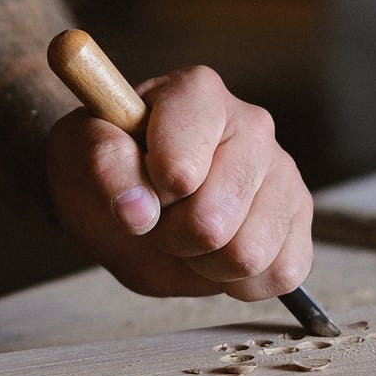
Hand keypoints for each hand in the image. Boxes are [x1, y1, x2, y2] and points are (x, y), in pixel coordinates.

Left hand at [45, 66, 312, 301]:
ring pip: (250, 253)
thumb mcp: (77, 154)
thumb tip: (139, 210)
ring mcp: (282, 170)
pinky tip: (218, 255)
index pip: (178, 170)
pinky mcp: (299, 215)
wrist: (127, 190)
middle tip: (158, 218)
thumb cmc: (105, 165)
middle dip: (172, 236)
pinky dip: (240, 281)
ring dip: (205, 263)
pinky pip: (282, 272)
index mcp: (196, 94)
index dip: (146, 195)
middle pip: (213, 221)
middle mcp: (252, 124)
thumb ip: (102, 164)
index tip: (134, 184)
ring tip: (187, 234)